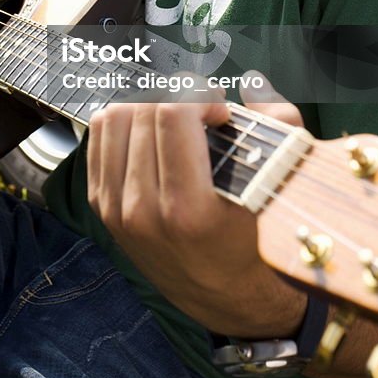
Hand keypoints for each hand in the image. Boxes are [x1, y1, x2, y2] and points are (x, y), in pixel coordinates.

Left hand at [86, 75, 306, 335]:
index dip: (200, 95)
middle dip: (178, 96)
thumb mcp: (278, 185)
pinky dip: (124, 120)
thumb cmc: (254, 238)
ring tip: (176, 117)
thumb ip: (278, 125)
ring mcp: (117, 209)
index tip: (220, 108)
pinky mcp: (101, 204)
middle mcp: (144, 210)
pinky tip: (150, 130)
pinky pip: (99, 135)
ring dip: (149, 105)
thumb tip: (252, 82)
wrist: (224, 295)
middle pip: (144, 110)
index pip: (173, 114)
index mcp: (189, 209)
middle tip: (203, 109)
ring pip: (116, 117)